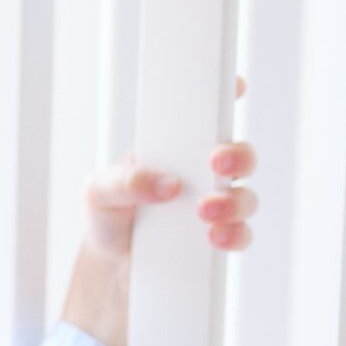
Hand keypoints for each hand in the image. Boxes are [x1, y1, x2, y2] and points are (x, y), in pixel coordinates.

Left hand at [82, 74, 257, 261]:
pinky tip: (215, 237)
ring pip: (246, 196)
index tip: (235, 84)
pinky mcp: (219, 237)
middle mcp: (204, 173)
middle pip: (241, 154)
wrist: (110, 261)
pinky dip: (233, 235)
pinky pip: (240, 234)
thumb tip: (165, 184)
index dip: (228, 92)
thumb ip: (125, 181)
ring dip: (233, 201)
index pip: (208, 114)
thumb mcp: (100, 191)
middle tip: (216, 160)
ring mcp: (216, 205)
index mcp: (178, 147)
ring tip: (205, 211)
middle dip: (238, 154)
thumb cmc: (109, 213)